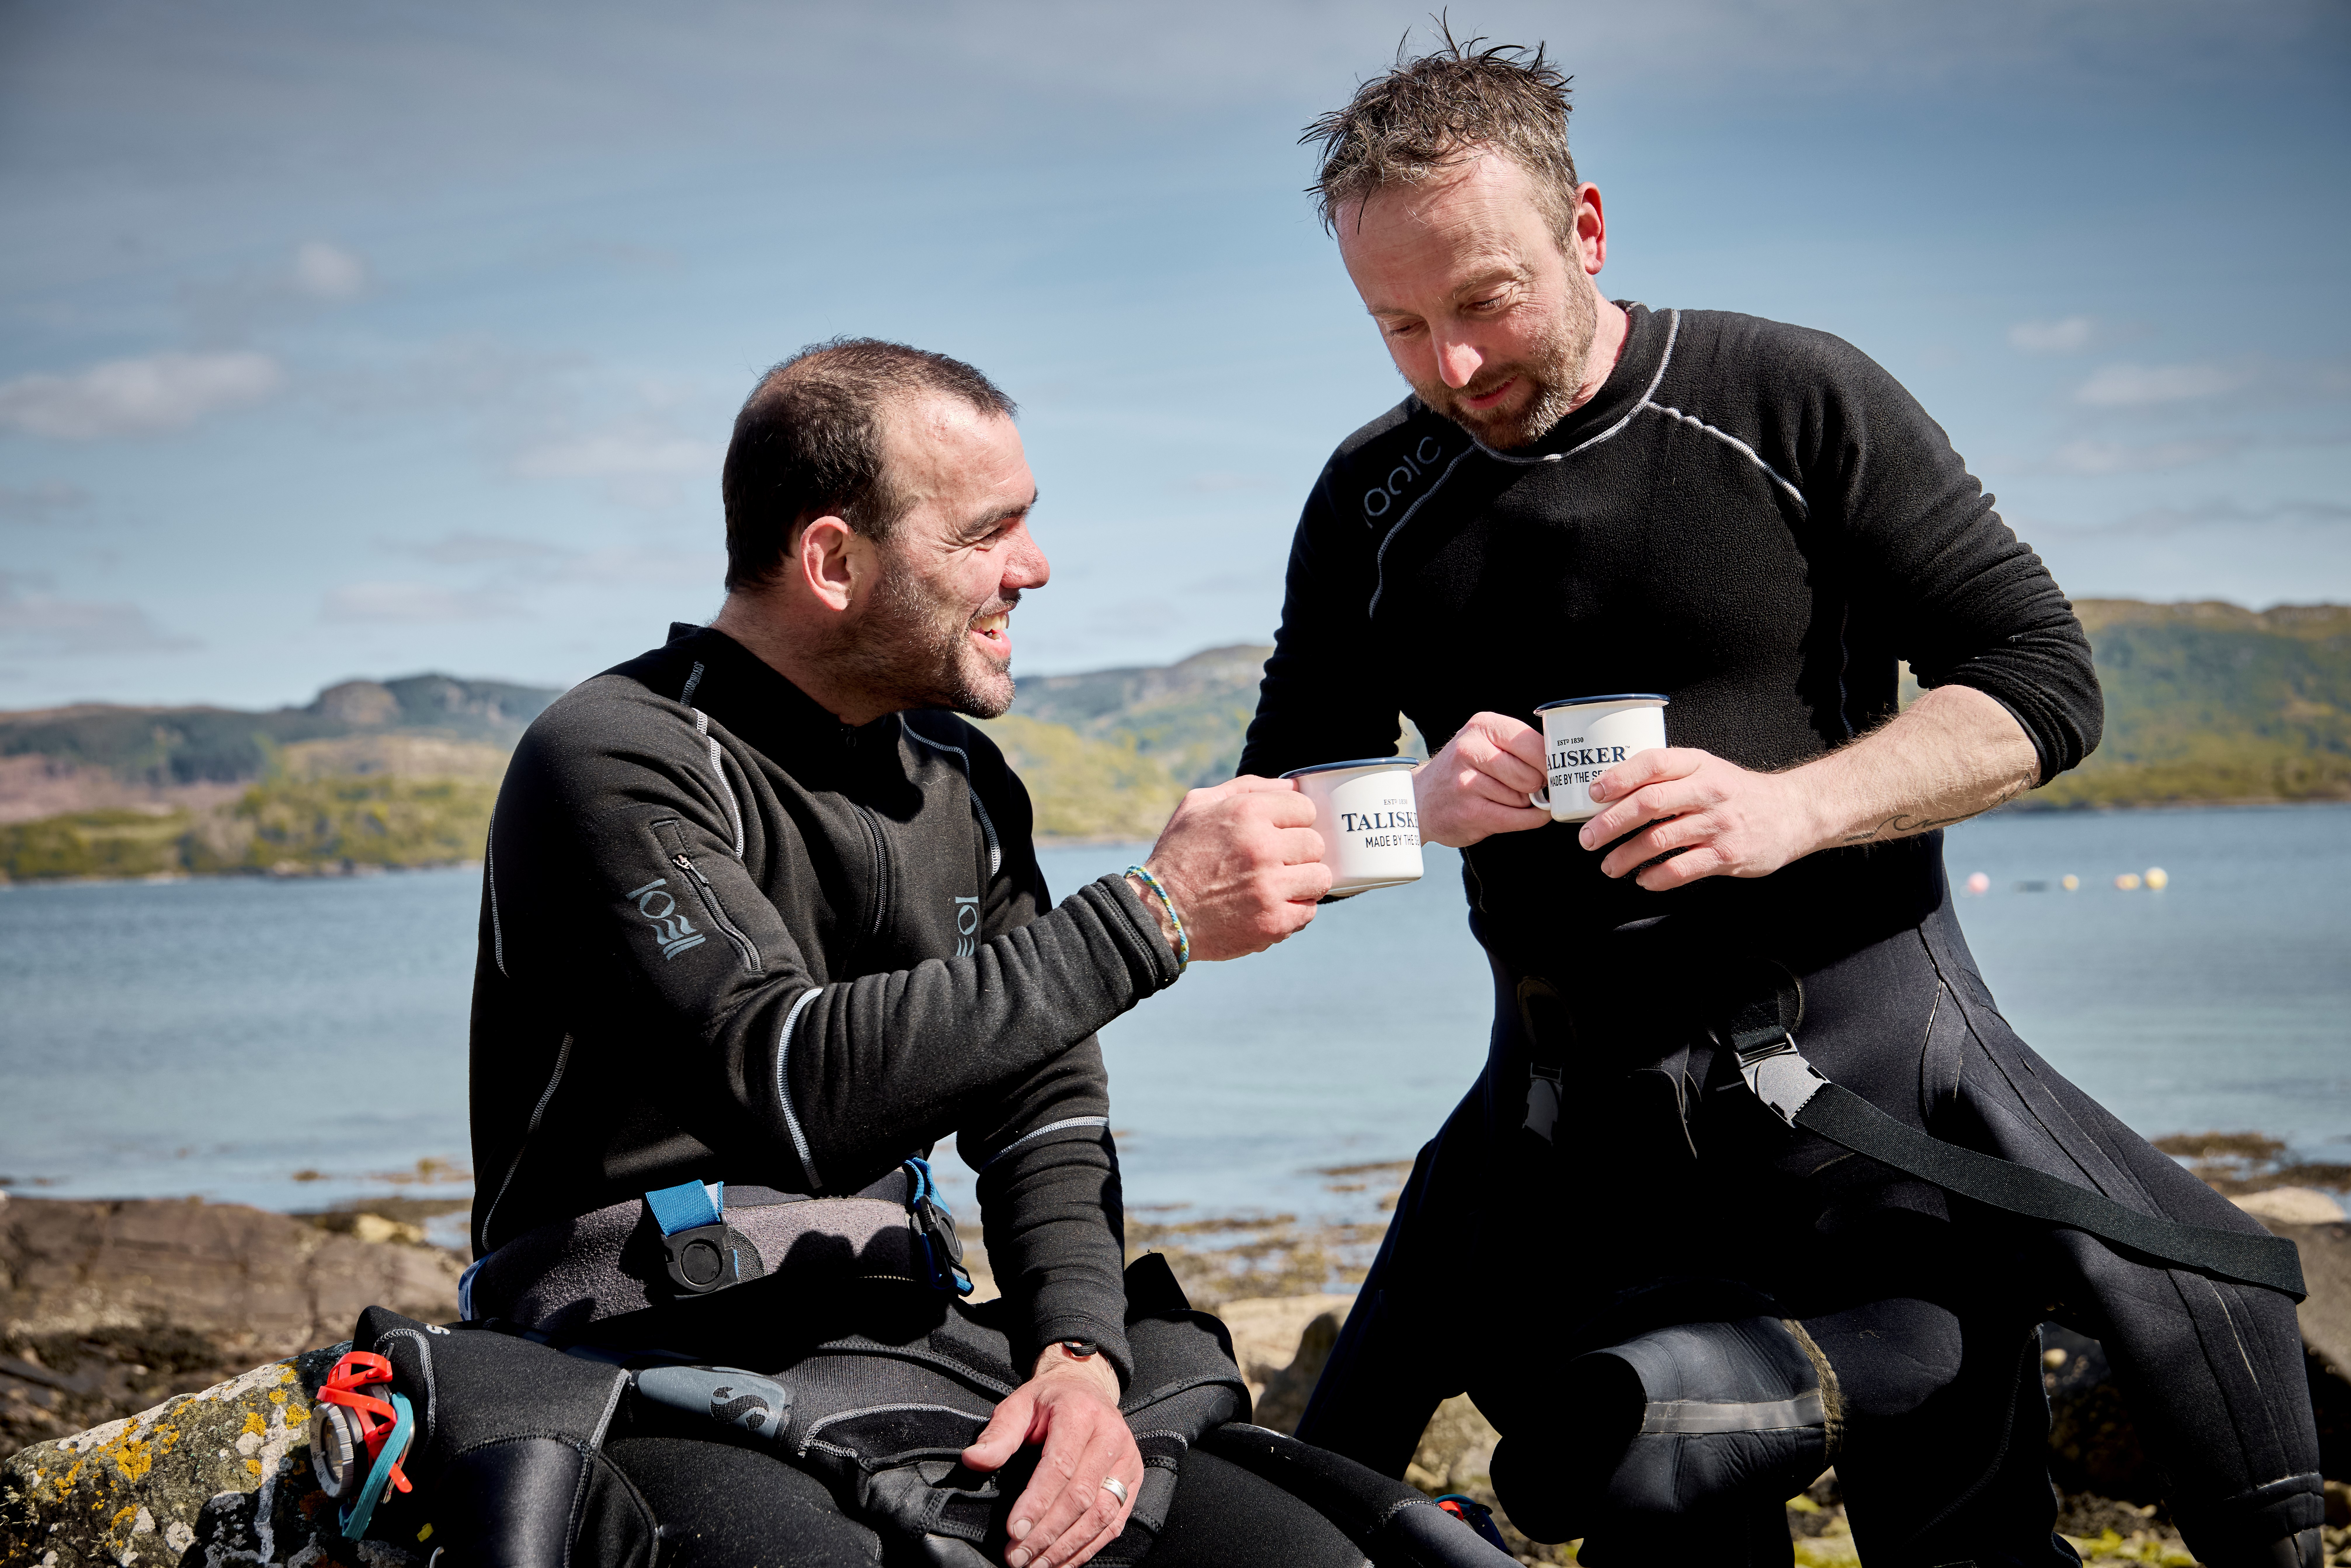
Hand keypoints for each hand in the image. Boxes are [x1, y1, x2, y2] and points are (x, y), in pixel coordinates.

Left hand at [962, 1345, 1138, 1567]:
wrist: (1087, 1389)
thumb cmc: (1048, 1401)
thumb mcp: (1018, 1405)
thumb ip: (998, 1435)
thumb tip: (973, 1460)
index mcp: (1081, 1414)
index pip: (1060, 1466)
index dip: (1037, 1502)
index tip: (1013, 1531)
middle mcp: (1112, 1437)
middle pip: (1081, 1497)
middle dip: (1047, 1534)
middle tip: (1017, 1558)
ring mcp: (1127, 1461)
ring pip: (1101, 1515)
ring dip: (1066, 1548)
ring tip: (1035, 1566)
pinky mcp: (1133, 1481)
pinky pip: (1114, 1522)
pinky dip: (1087, 1548)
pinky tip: (1062, 1561)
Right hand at [1140, 776, 1330, 960]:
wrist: (1157, 913)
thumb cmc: (1178, 855)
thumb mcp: (1198, 804)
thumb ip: (1247, 787)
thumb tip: (1292, 786)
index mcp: (1246, 813)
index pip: (1305, 808)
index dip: (1294, 821)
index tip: (1279, 832)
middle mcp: (1262, 848)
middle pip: (1315, 843)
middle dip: (1299, 851)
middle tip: (1276, 861)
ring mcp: (1270, 888)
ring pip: (1320, 878)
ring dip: (1303, 881)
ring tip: (1278, 884)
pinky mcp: (1273, 922)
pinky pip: (1309, 912)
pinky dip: (1295, 910)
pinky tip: (1271, 906)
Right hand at [1412, 712, 1550, 847]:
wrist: (1421, 798)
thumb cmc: (1464, 770)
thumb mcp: (1486, 742)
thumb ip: (1521, 748)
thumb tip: (1560, 767)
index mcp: (1482, 726)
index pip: (1534, 745)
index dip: (1548, 763)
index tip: (1549, 771)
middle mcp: (1470, 749)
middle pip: (1531, 775)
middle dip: (1535, 786)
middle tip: (1523, 787)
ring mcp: (1467, 782)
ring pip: (1524, 799)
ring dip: (1523, 804)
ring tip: (1502, 798)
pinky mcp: (1469, 812)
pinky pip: (1517, 819)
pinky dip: (1528, 819)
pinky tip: (1521, 815)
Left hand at [1576, 747, 1823, 889]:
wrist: (1792, 812)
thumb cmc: (1736, 792)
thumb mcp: (1705, 769)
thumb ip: (1666, 776)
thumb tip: (1611, 792)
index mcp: (1697, 764)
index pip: (1652, 763)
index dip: (1618, 778)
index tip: (1594, 794)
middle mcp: (1708, 791)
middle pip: (1649, 804)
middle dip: (1610, 823)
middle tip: (1588, 840)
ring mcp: (1718, 824)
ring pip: (1659, 840)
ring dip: (1626, 855)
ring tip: (1609, 865)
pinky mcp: (1727, 855)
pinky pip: (1682, 869)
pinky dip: (1656, 877)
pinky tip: (1643, 879)